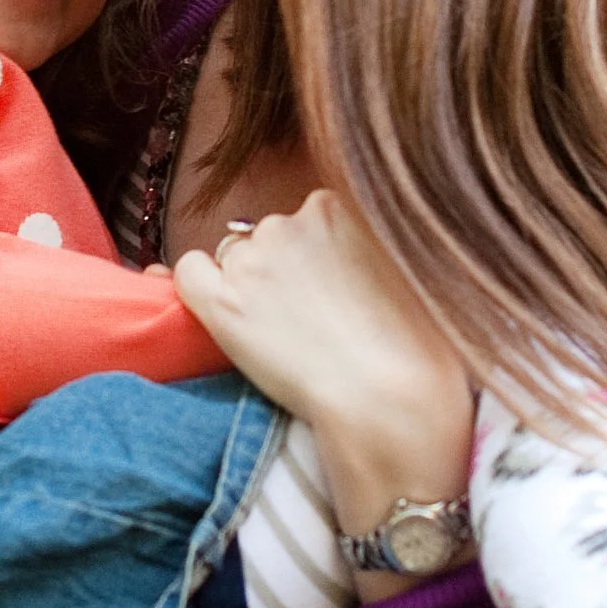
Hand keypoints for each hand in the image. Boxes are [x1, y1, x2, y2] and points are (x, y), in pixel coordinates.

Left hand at [175, 192, 475, 541]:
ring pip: (234, 256)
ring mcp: (253, 260)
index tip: (335, 293)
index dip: (321, 259)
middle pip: (274, 237)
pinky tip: (226, 316)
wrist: (389, 403)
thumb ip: (378, 243)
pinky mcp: (221, 302)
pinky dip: (199, 288)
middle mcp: (293, 220)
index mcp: (342, 204)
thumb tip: (359, 252)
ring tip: (283, 333)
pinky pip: (189, 273)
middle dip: (286, 271)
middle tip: (312, 320)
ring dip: (251, 286)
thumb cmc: (418, 349)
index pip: (312, 220)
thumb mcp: (417, 267)